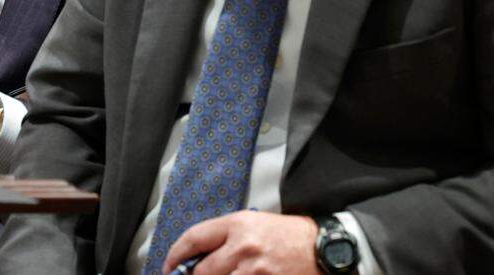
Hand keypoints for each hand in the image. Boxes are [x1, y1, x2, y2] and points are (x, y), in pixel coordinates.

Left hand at [163, 211, 317, 274]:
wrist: (325, 249)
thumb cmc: (288, 235)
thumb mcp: (253, 223)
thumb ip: (224, 237)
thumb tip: (196, 257)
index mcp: (237, 224)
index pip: (193, 238)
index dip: (175, 255)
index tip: (169, 266)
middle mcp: (243, 247)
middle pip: (202, 271)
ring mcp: (255, 271)